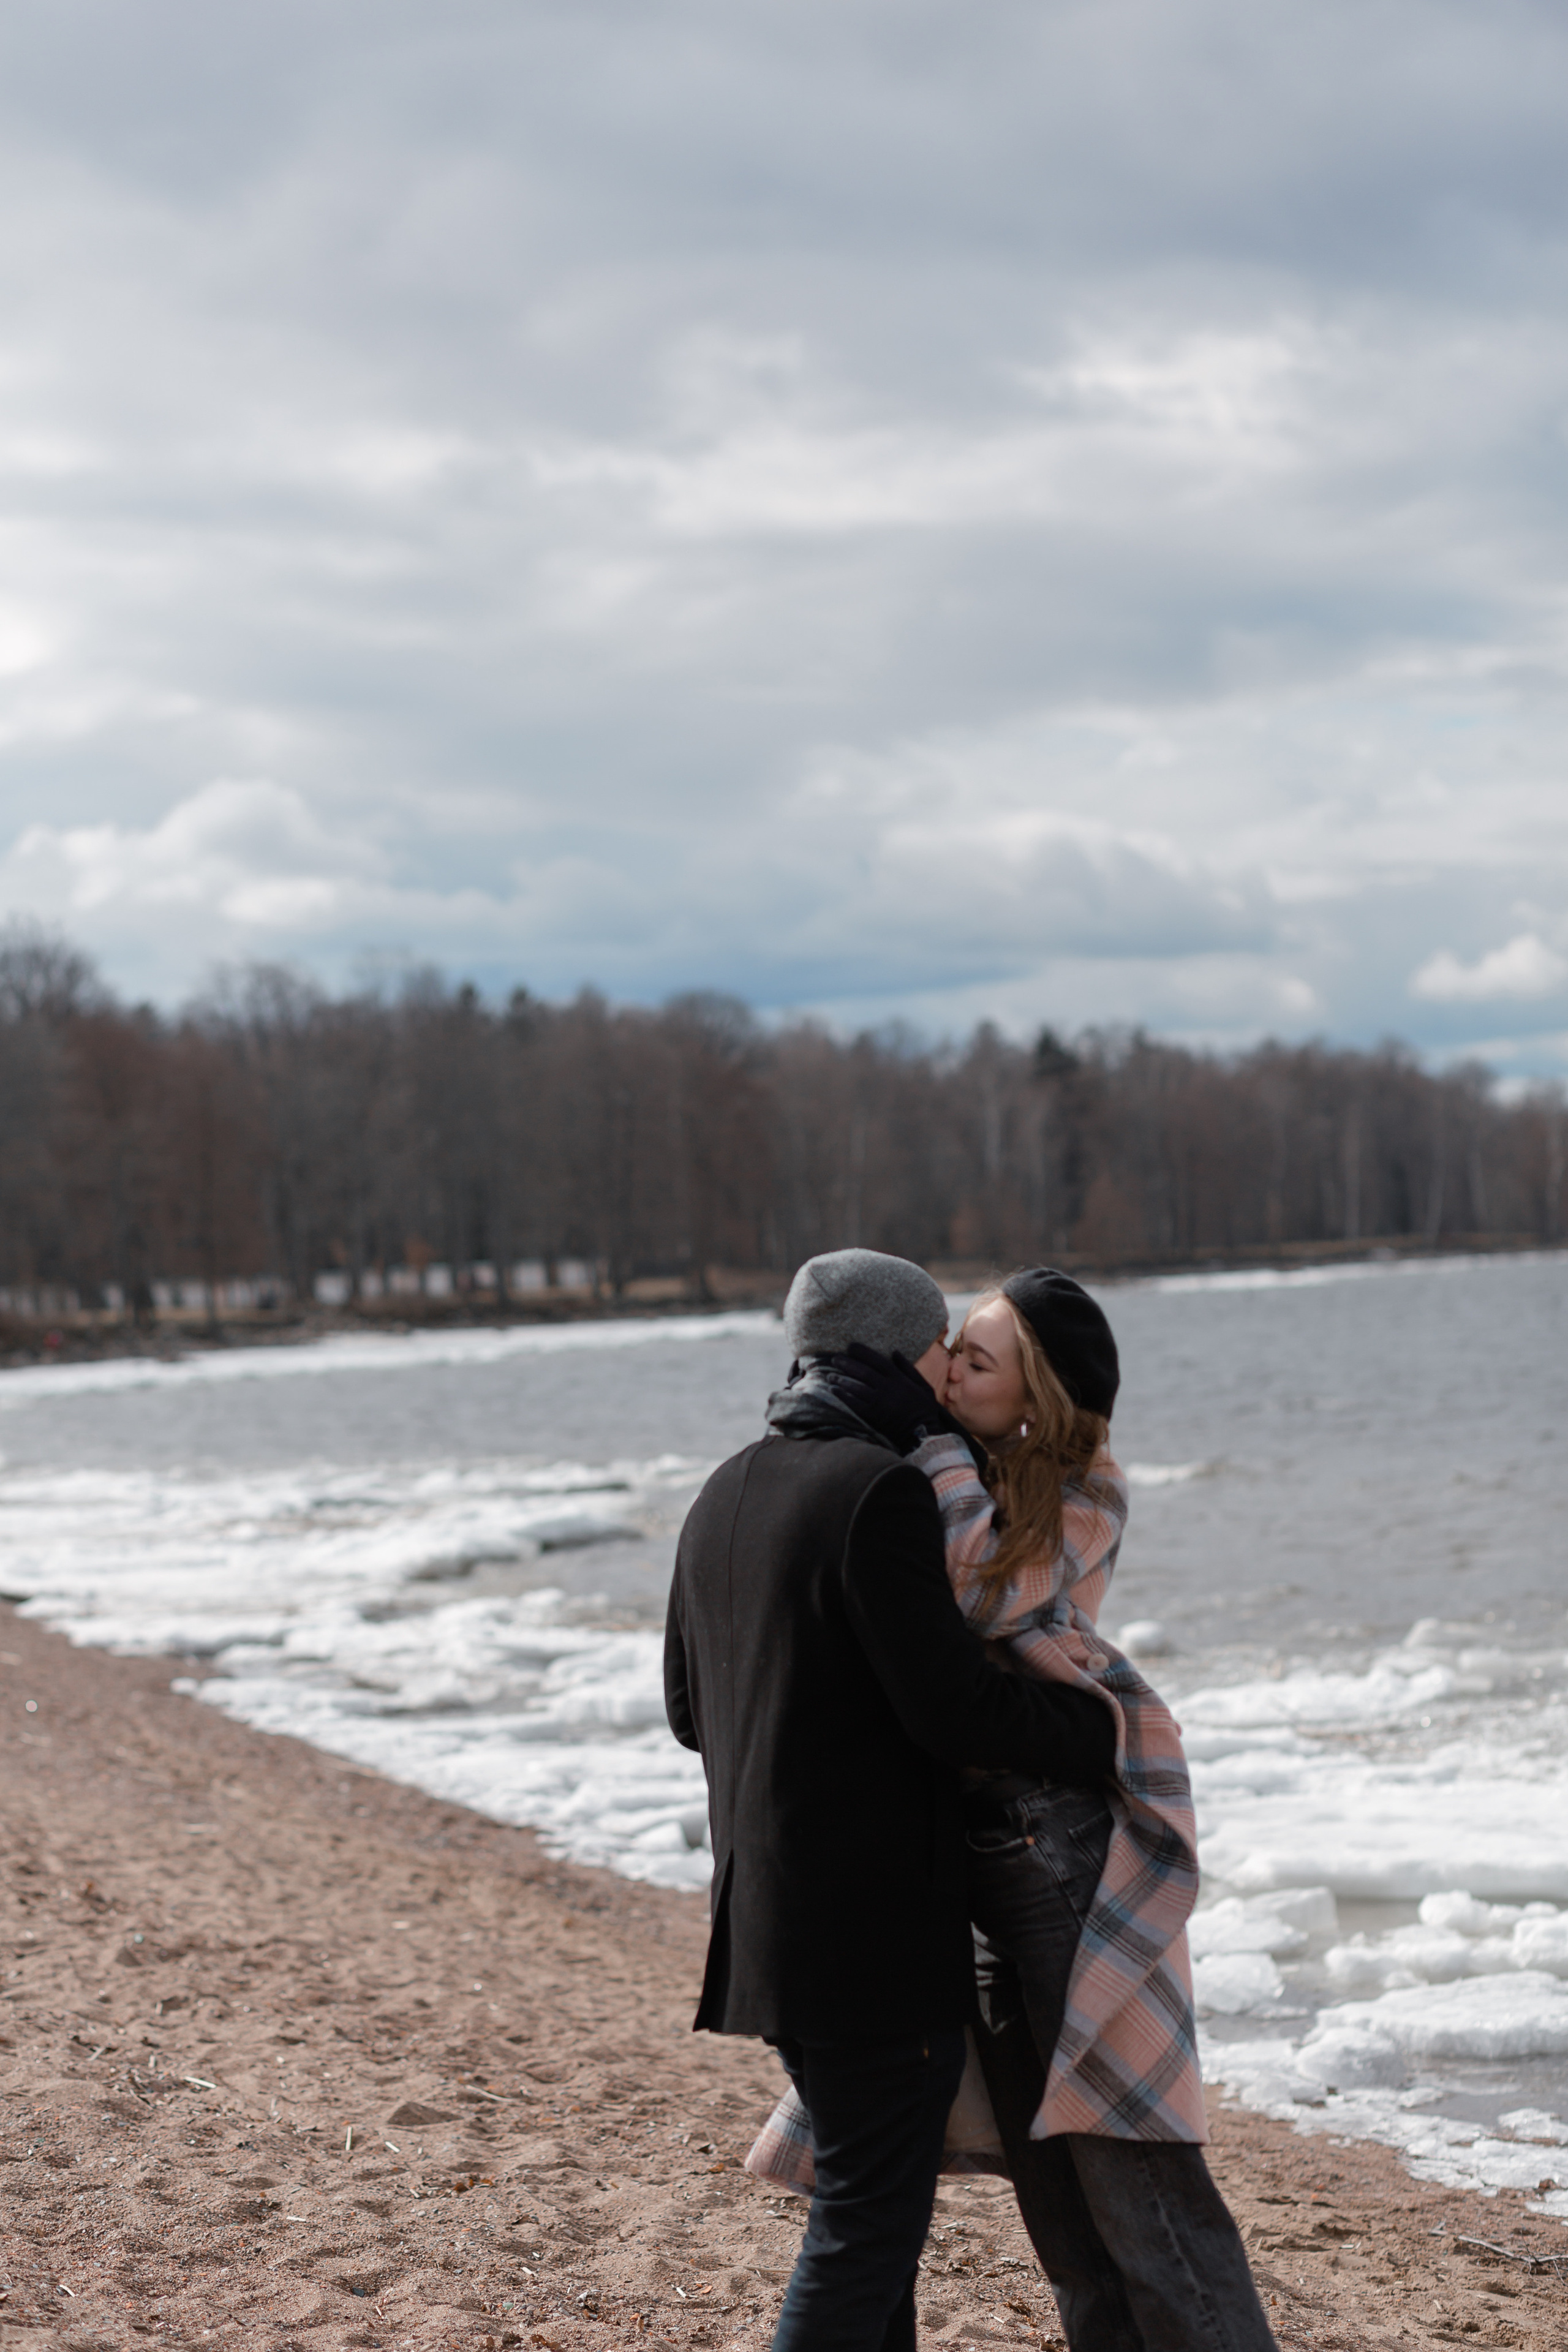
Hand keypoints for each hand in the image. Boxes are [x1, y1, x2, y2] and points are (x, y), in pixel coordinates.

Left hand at [827, 1342, 975, 1456]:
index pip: (877, 1360)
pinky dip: (843, 1396)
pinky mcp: (873, 1416)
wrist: (924, 1433)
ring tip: (830, 1374)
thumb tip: (895, 1352)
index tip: (850, 1346)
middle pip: (863, 1372)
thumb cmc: (924, 1409)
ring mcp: (879, 1402)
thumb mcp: (923, 1386)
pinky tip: (833, 1390)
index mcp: (899, 1379)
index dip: (862, 1352)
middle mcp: (887, 1388)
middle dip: (847, 1364)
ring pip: (856, 1387)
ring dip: (841, 1379)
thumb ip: (908, 1368)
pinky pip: (854, 1404)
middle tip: (834, 1359)